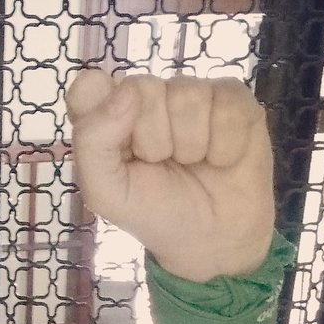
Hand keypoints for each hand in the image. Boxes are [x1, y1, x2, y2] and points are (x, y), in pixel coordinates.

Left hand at [66, 69, 275, 281]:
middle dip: (153, 140)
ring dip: (191, 145)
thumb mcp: (106, 192)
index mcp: (106, 113)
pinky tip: (221, 158)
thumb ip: (93, 141)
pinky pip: (228, 105)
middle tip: (162, 165)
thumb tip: (127, 91)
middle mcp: (146, 95)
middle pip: (141, 87)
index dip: (104, 113)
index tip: (121, 148)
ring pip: (186, 95)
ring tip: (192, 163)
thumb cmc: (154, 210)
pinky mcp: (233, 99)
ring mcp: (190, 92)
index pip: (90, 86)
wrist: (213, 237)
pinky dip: (225, 145)